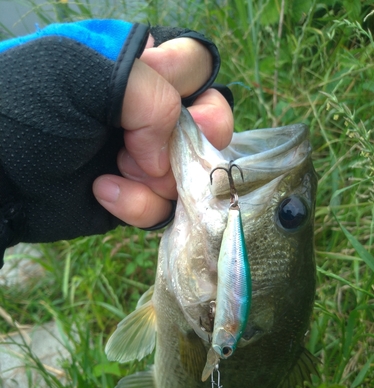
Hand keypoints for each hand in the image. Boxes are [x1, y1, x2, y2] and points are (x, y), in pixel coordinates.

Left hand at [92, 37, 232, 227]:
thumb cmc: (31, 114)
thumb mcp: (82, 73)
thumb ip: (149, 92)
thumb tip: (167, 156)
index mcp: (139, 68)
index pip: (195, 64)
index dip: (188, 87)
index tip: (158, 105)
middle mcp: (151, 112)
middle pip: (213, 122)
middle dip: (193, 142)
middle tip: (157, 151)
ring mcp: (148, 157)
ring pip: (195, 173)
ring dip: (158, 178)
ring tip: (116, 169)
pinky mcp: (139, 196)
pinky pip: (166, 208)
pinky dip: (139, 205)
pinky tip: (104, 190)